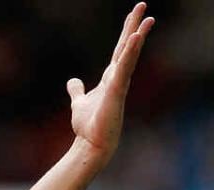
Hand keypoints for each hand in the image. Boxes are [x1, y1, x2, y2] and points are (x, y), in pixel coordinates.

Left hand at [67, 3, 153, 165]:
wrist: (90, 144)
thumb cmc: (89, 126)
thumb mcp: (78, 103)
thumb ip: (77, 91)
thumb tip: (72, 81)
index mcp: (110, 78)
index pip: (120, 50)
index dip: (127, 32)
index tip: (135, 15)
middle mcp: (118, 78)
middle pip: (127, 47)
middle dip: (135, 26)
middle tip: (142, 5)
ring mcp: (119, 84)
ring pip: (129, 56)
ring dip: (137, 37)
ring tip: (147, 20)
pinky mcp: (116, 91)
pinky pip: (124, 69)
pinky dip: (129, 54)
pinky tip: (135, 40)